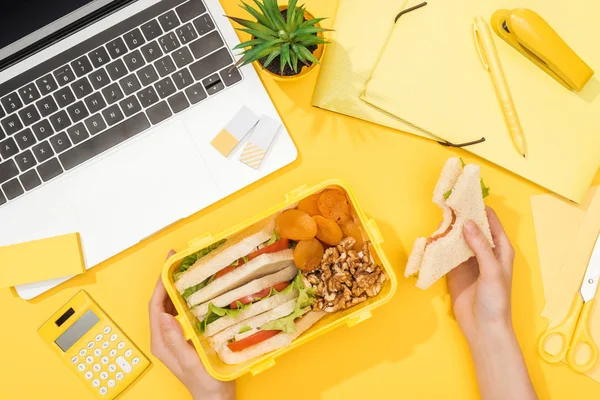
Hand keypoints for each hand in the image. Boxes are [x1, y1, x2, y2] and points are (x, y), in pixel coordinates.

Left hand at [149, 251, 234, 399]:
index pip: (155, 306)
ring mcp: (174, 336)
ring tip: (186, 269)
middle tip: (177, 260)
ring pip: (170, 305)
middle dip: (166, 280)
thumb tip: (164, 316)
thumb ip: (176, 341)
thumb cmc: (206, 384)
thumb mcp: (192, 362)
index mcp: (161, 342)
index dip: (160, 284)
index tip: (169, 266)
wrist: (215, 399)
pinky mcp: (184, 336)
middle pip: (161, 302)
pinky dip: (185, 297)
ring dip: (176, 286)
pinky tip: (195, 289)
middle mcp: (165, 337)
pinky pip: (180, 311)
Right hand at [447, 207, 514, 342]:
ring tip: (437, 217)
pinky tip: (432, 238)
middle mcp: (484, 251)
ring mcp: (469, 261)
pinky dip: (440, 245)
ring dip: (449, 230)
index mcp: (500, 249)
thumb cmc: (496, 300)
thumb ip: (480, 247)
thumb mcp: (491, 272)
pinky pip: (447, 253)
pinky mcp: (455, 270)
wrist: (483, 328)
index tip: (465, 195)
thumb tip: (467, 223)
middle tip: (446, 203)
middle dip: (461, 215)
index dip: (479, 207)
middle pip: (472, 227)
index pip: (490, 221)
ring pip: (458, 238)